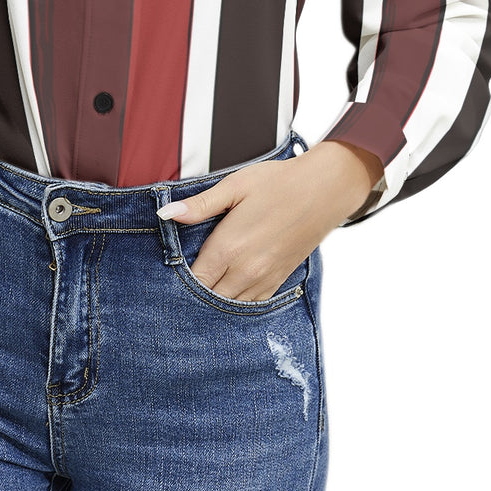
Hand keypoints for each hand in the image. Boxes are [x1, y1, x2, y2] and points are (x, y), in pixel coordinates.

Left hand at [156, 140, 383, 300]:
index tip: (167, 274)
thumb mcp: (234, 186)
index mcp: (229, 247)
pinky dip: (236, 304)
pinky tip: (227, 293)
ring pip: (229, 307)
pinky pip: (251, 306)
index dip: (177, 280)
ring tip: (200, 292)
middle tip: (178, 286)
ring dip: (213, 301)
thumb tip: (166, 213)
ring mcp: (264, 279)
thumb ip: (199, 205)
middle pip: (208, 299)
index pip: (193, 280)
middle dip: (192, 294)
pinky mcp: (278, 280)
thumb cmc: (278, 183)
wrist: (324, 190)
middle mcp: (246, 270)